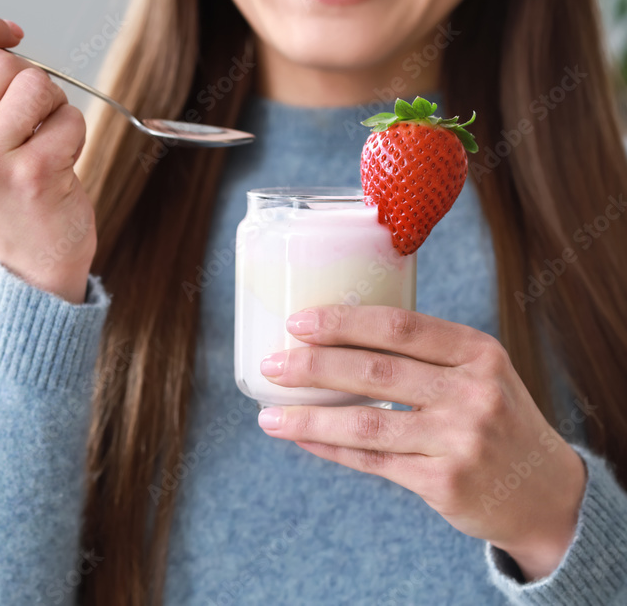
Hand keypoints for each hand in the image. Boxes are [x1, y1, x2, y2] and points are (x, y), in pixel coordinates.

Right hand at [0, 0, 95, 302]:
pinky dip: (74, 133)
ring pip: (38, 84)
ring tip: (42, 142)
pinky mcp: (34, 176)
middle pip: (1, 62)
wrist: (28, 260)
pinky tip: (60, 164)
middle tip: (27, 126)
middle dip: (27, 83)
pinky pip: (69, 117)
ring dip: (53, 106)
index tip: (12, 34)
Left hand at [256, 305, 586, 579]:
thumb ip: (424, 355)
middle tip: (272, 364)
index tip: (298, 322)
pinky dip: (331, 449)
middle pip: (375, 370)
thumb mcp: (479, 373)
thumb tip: (332, 339)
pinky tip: (302, 439)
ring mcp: (460, 439)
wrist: (546, 492)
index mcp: (477, 352)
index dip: (343, 322)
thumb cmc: (495, 420)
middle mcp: (472, 392)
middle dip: (313, 366)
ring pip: (366, 422)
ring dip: (309, 418)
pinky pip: (373, 461)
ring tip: (269, 415)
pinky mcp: (445, 482)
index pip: (399, 326)